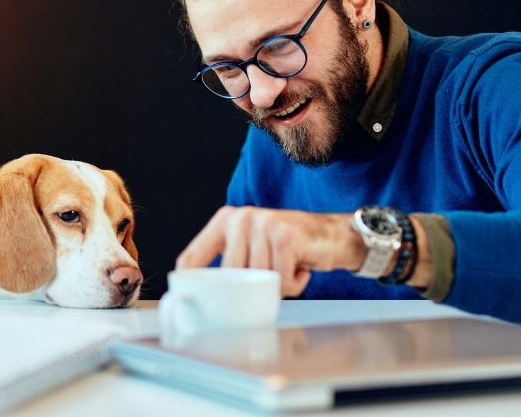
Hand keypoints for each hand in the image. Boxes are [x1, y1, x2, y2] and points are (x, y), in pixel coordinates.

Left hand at [176, 206, 367, 296]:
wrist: (333, 234)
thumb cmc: (288, 245)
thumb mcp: (251, 245)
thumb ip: (230, 261)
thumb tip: (204, 297)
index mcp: (224, 220)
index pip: (191, 258)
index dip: (187, 285)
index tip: (187, 303)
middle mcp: (240, 218)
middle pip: (228, 275)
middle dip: (250, 286)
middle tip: (270, 278)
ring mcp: (262, 224)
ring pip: (256, 278)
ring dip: (276, 285)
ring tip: (287, 267)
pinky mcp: (284, 236)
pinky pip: (280, 280)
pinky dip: (293, 283)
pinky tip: (300, 267)